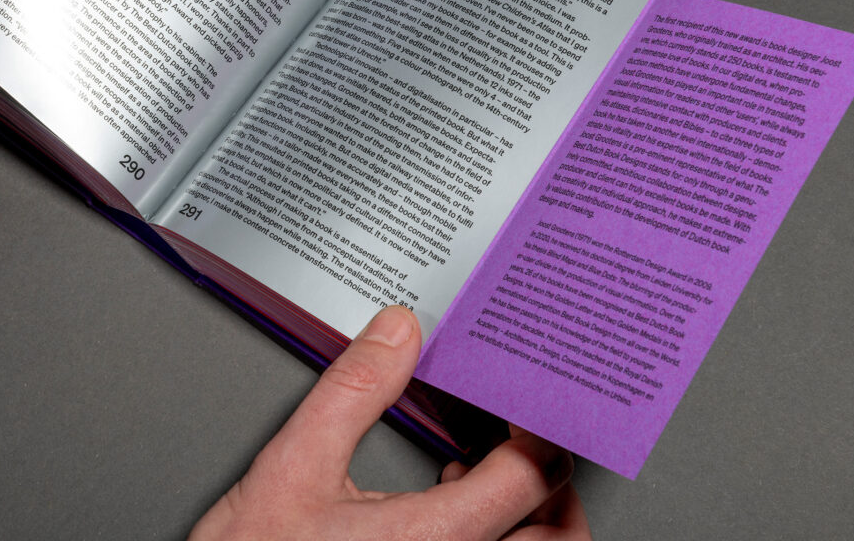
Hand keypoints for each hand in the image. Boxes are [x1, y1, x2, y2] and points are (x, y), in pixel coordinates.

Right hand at [190, 306, 589, 539]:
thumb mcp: (295, 463)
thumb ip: (353, 392)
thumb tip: (397, 333)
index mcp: (439, 539)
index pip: (532, 474)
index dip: (539, 422)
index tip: (526, 392)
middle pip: (558, 529)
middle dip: (551, 474)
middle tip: (528, 425)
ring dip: (533, 511)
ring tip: (500, 462)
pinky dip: (497, 530)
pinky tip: (454, 495)